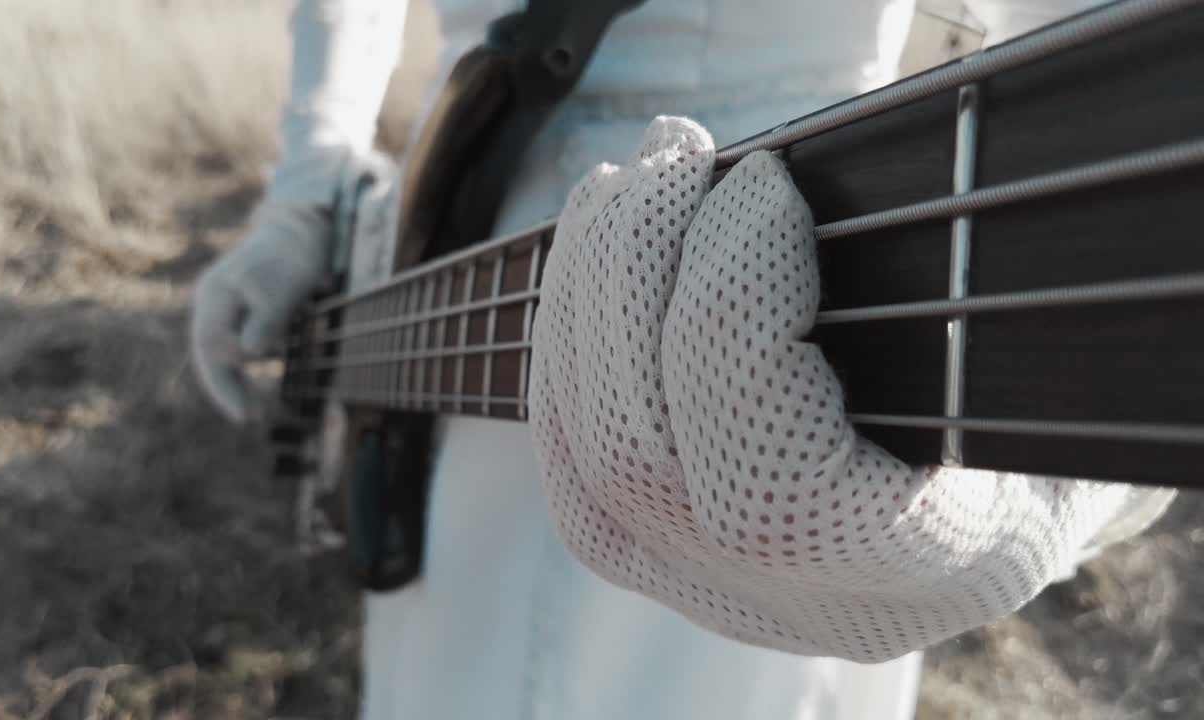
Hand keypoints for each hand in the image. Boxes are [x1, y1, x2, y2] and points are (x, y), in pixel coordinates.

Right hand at [190, 201, 329, 423]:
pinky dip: (246, 363)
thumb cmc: (296, 258)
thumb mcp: (284, 290)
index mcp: (215, 293)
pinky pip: (235, 342)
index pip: (208, 348)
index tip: (244, 415)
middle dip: (227, 389)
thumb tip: (246, 356)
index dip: (223, 385)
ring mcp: (224, 303)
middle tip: (250, 420)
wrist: (304, 228)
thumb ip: (265, 321)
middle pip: (209, 353)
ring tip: (255, 411)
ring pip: (221, 350)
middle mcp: (212, 299)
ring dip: (235, 381)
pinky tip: (260, 377)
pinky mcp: (241, 308)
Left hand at [528, 116, 1171, 661]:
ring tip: (628, 181)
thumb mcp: (1054, 333)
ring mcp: (722, 593)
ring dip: (585, 294)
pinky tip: (592, 257)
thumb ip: (959, 286)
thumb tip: (782, 191)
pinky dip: (563, 347)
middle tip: (675, 152)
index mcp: (942, 567)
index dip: (734, 317)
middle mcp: (814, 606)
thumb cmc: (1040, 374)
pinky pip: (570, 467)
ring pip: (588, 461)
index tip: (767, 182)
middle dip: (635, 273)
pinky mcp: (662, 561)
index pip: (776, 490)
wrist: (1008, 472)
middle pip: (645, 460)